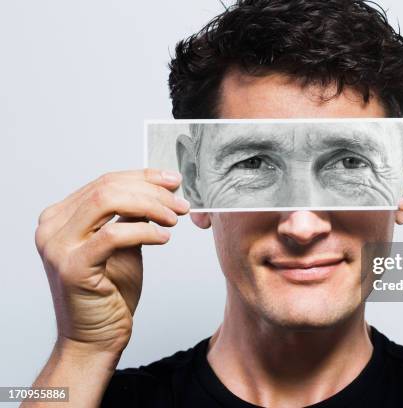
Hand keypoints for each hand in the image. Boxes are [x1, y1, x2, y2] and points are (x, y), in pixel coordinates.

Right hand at [35, 169, 189, 355]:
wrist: (96, 338)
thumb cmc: (110, 293)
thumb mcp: (124, 244)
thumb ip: (131, 216)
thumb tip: (158, 190)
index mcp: (61, 217)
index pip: (105, 182)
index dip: (144, 177)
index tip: (174, 181)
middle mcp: (52, 227)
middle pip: (107, 187)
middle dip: (152, 191)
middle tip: (180, 204)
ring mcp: (57, 246)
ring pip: (107, 202)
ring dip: (150, 206)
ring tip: (174, 218)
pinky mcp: (72, 267)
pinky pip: (114, 235)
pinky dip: (145, 231)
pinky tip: (164, 237)